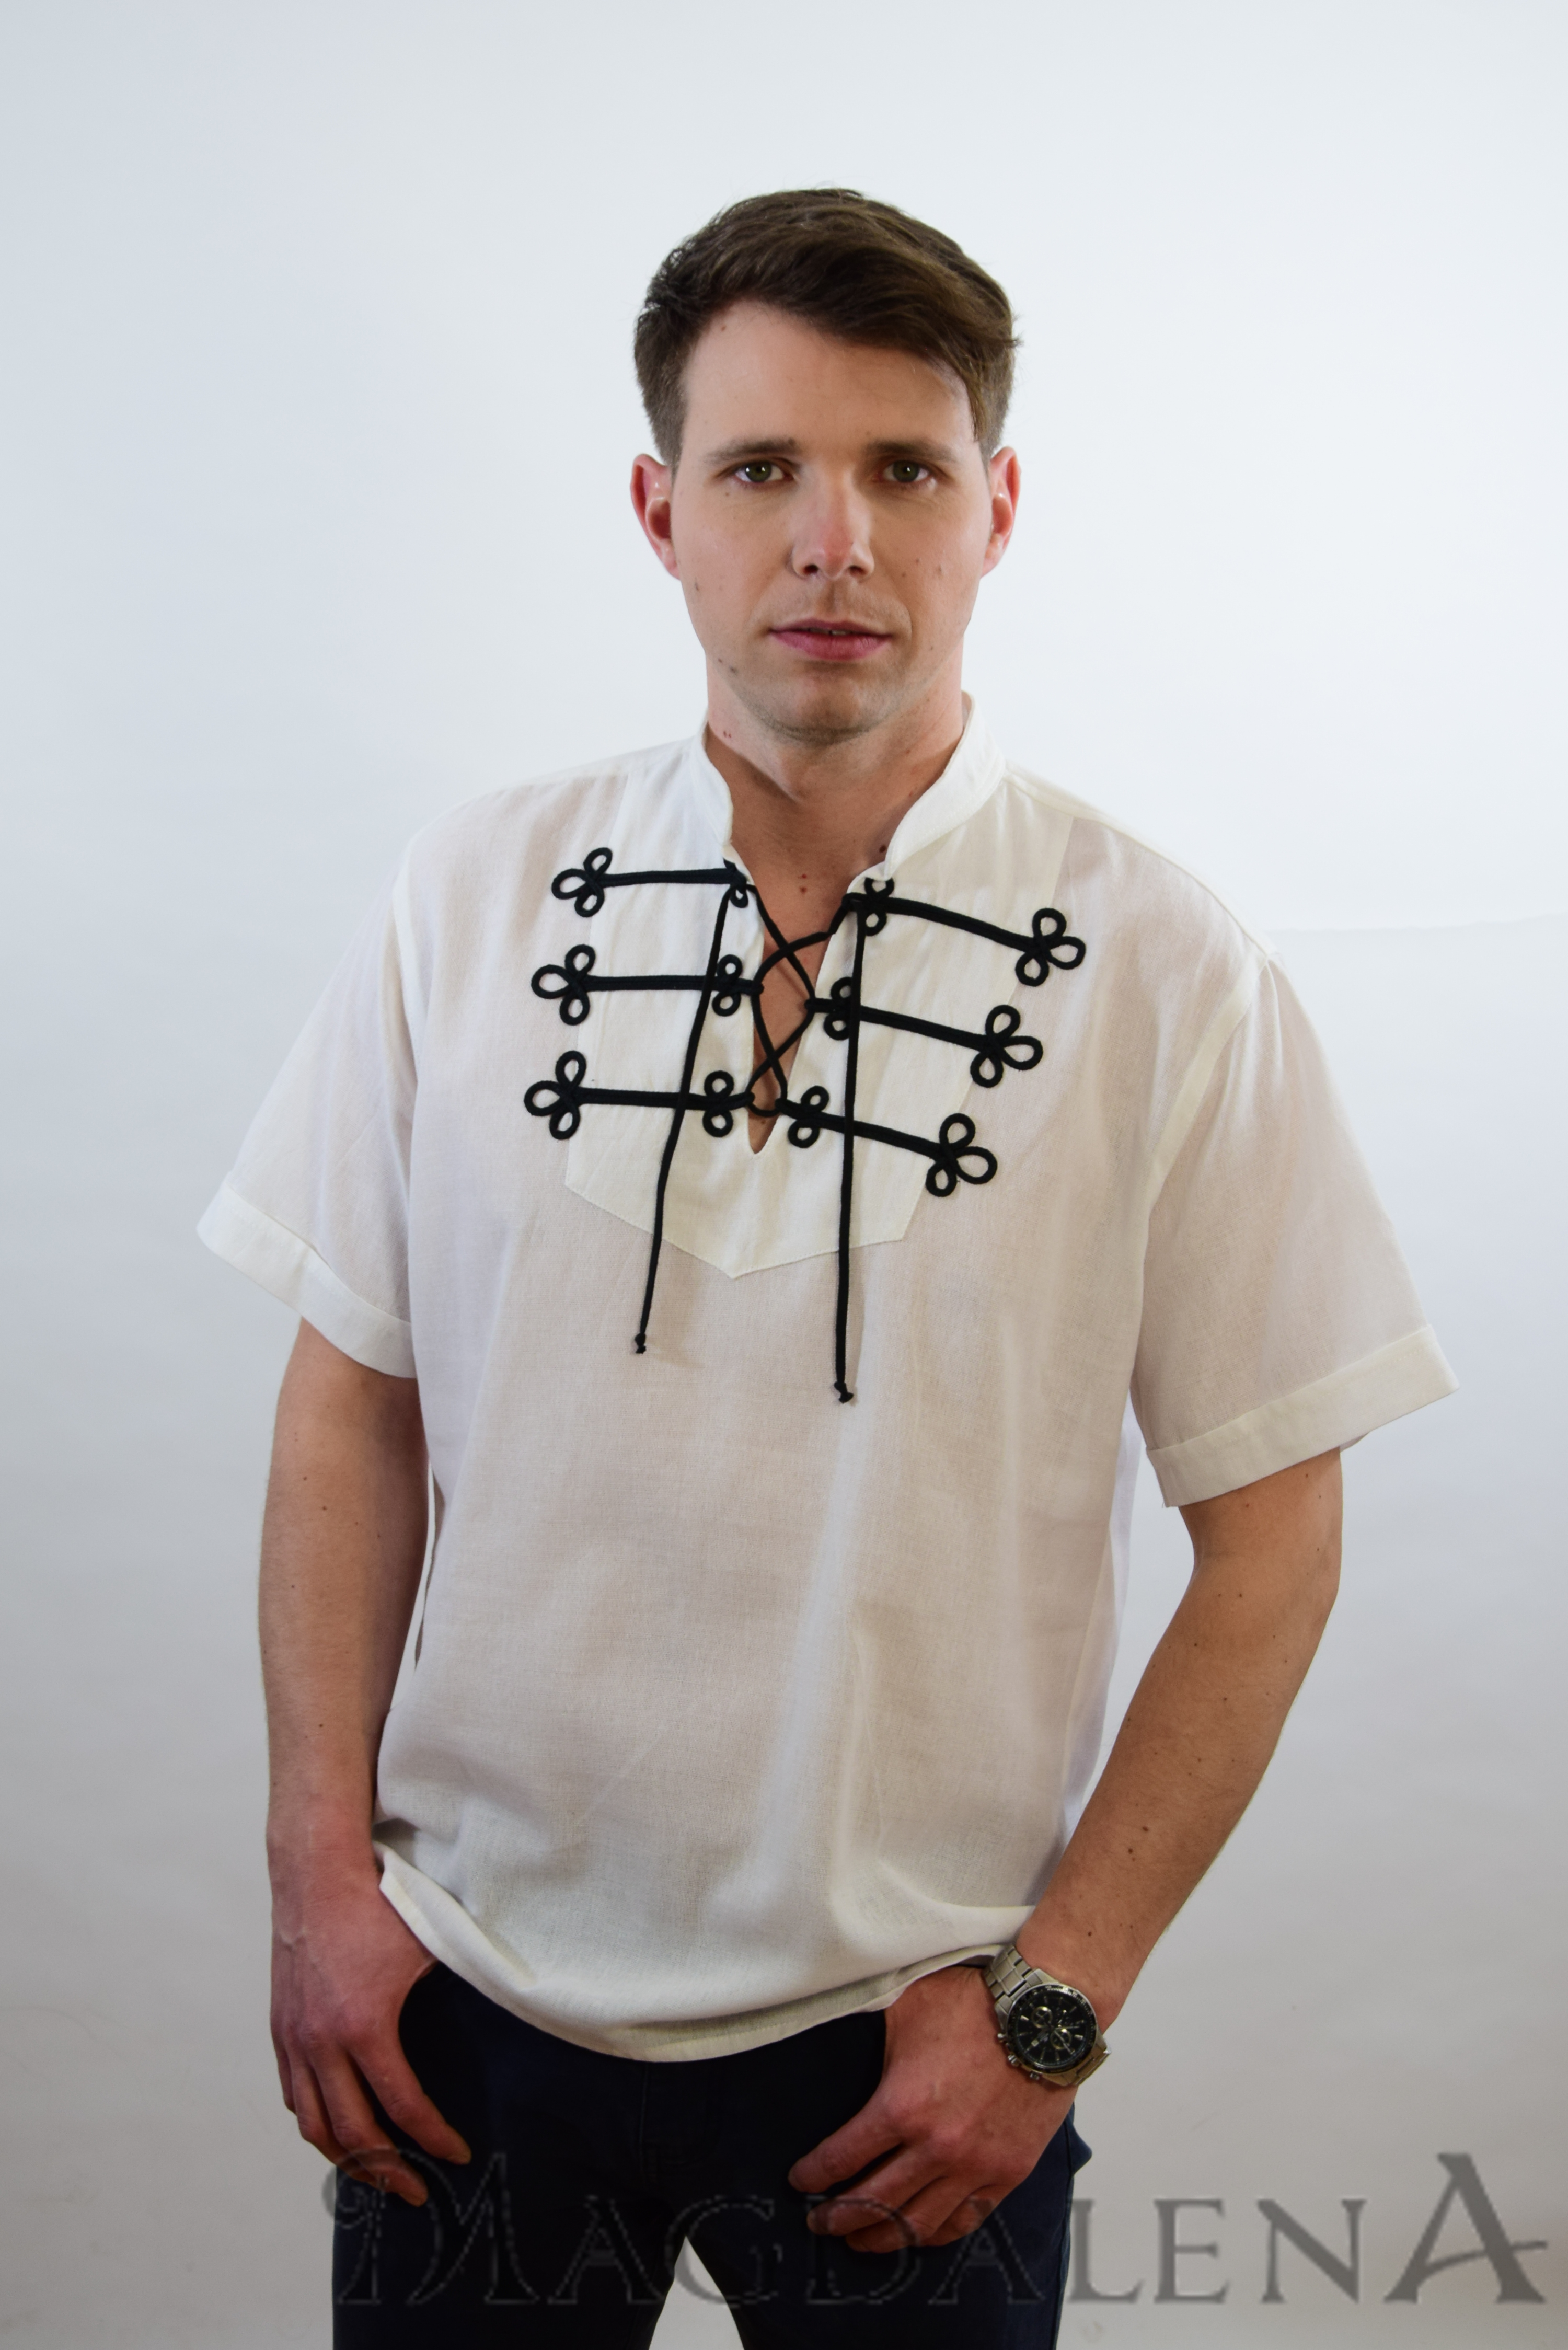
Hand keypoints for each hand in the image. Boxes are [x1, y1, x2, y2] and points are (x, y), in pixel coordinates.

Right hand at [270, 1856, 468, 2204]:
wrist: (316, 1872)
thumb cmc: (375, 1903)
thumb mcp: (427, 1946)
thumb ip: (456, 1984)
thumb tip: (502, 2002)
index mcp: (364, 2027)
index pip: (403, 2106)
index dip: (433, 2139)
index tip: (456, 2155)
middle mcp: (322, 2042)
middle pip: (351, 2134)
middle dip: (387, 2171)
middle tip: (415, 2191)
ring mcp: (295, 2037)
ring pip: (313, 2124)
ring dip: (343, 2159)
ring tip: (375, 2173)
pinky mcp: (281, 2027)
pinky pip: (293, 2094)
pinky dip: (315, 2120)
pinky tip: (337, 2127)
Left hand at [787, 1965, 1072, 2251]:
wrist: (1043, 2017)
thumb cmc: (976, 2004)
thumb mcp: (907, 2008)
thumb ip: (873, 2035)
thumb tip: (842, 2035)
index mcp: (901, 2107)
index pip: (842, 2158)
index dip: (814, 2175)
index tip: (800, 2182)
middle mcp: (935, 2148)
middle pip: (873, 2201)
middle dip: (838, 2218)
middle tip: (820, 2223)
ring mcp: (974, 2167)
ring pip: (917, 2223)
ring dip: (882, 2237)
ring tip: (861, 2241)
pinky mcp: (1007, 2173)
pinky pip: (965, 2220)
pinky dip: (935, 2233)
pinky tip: (917, 2234)